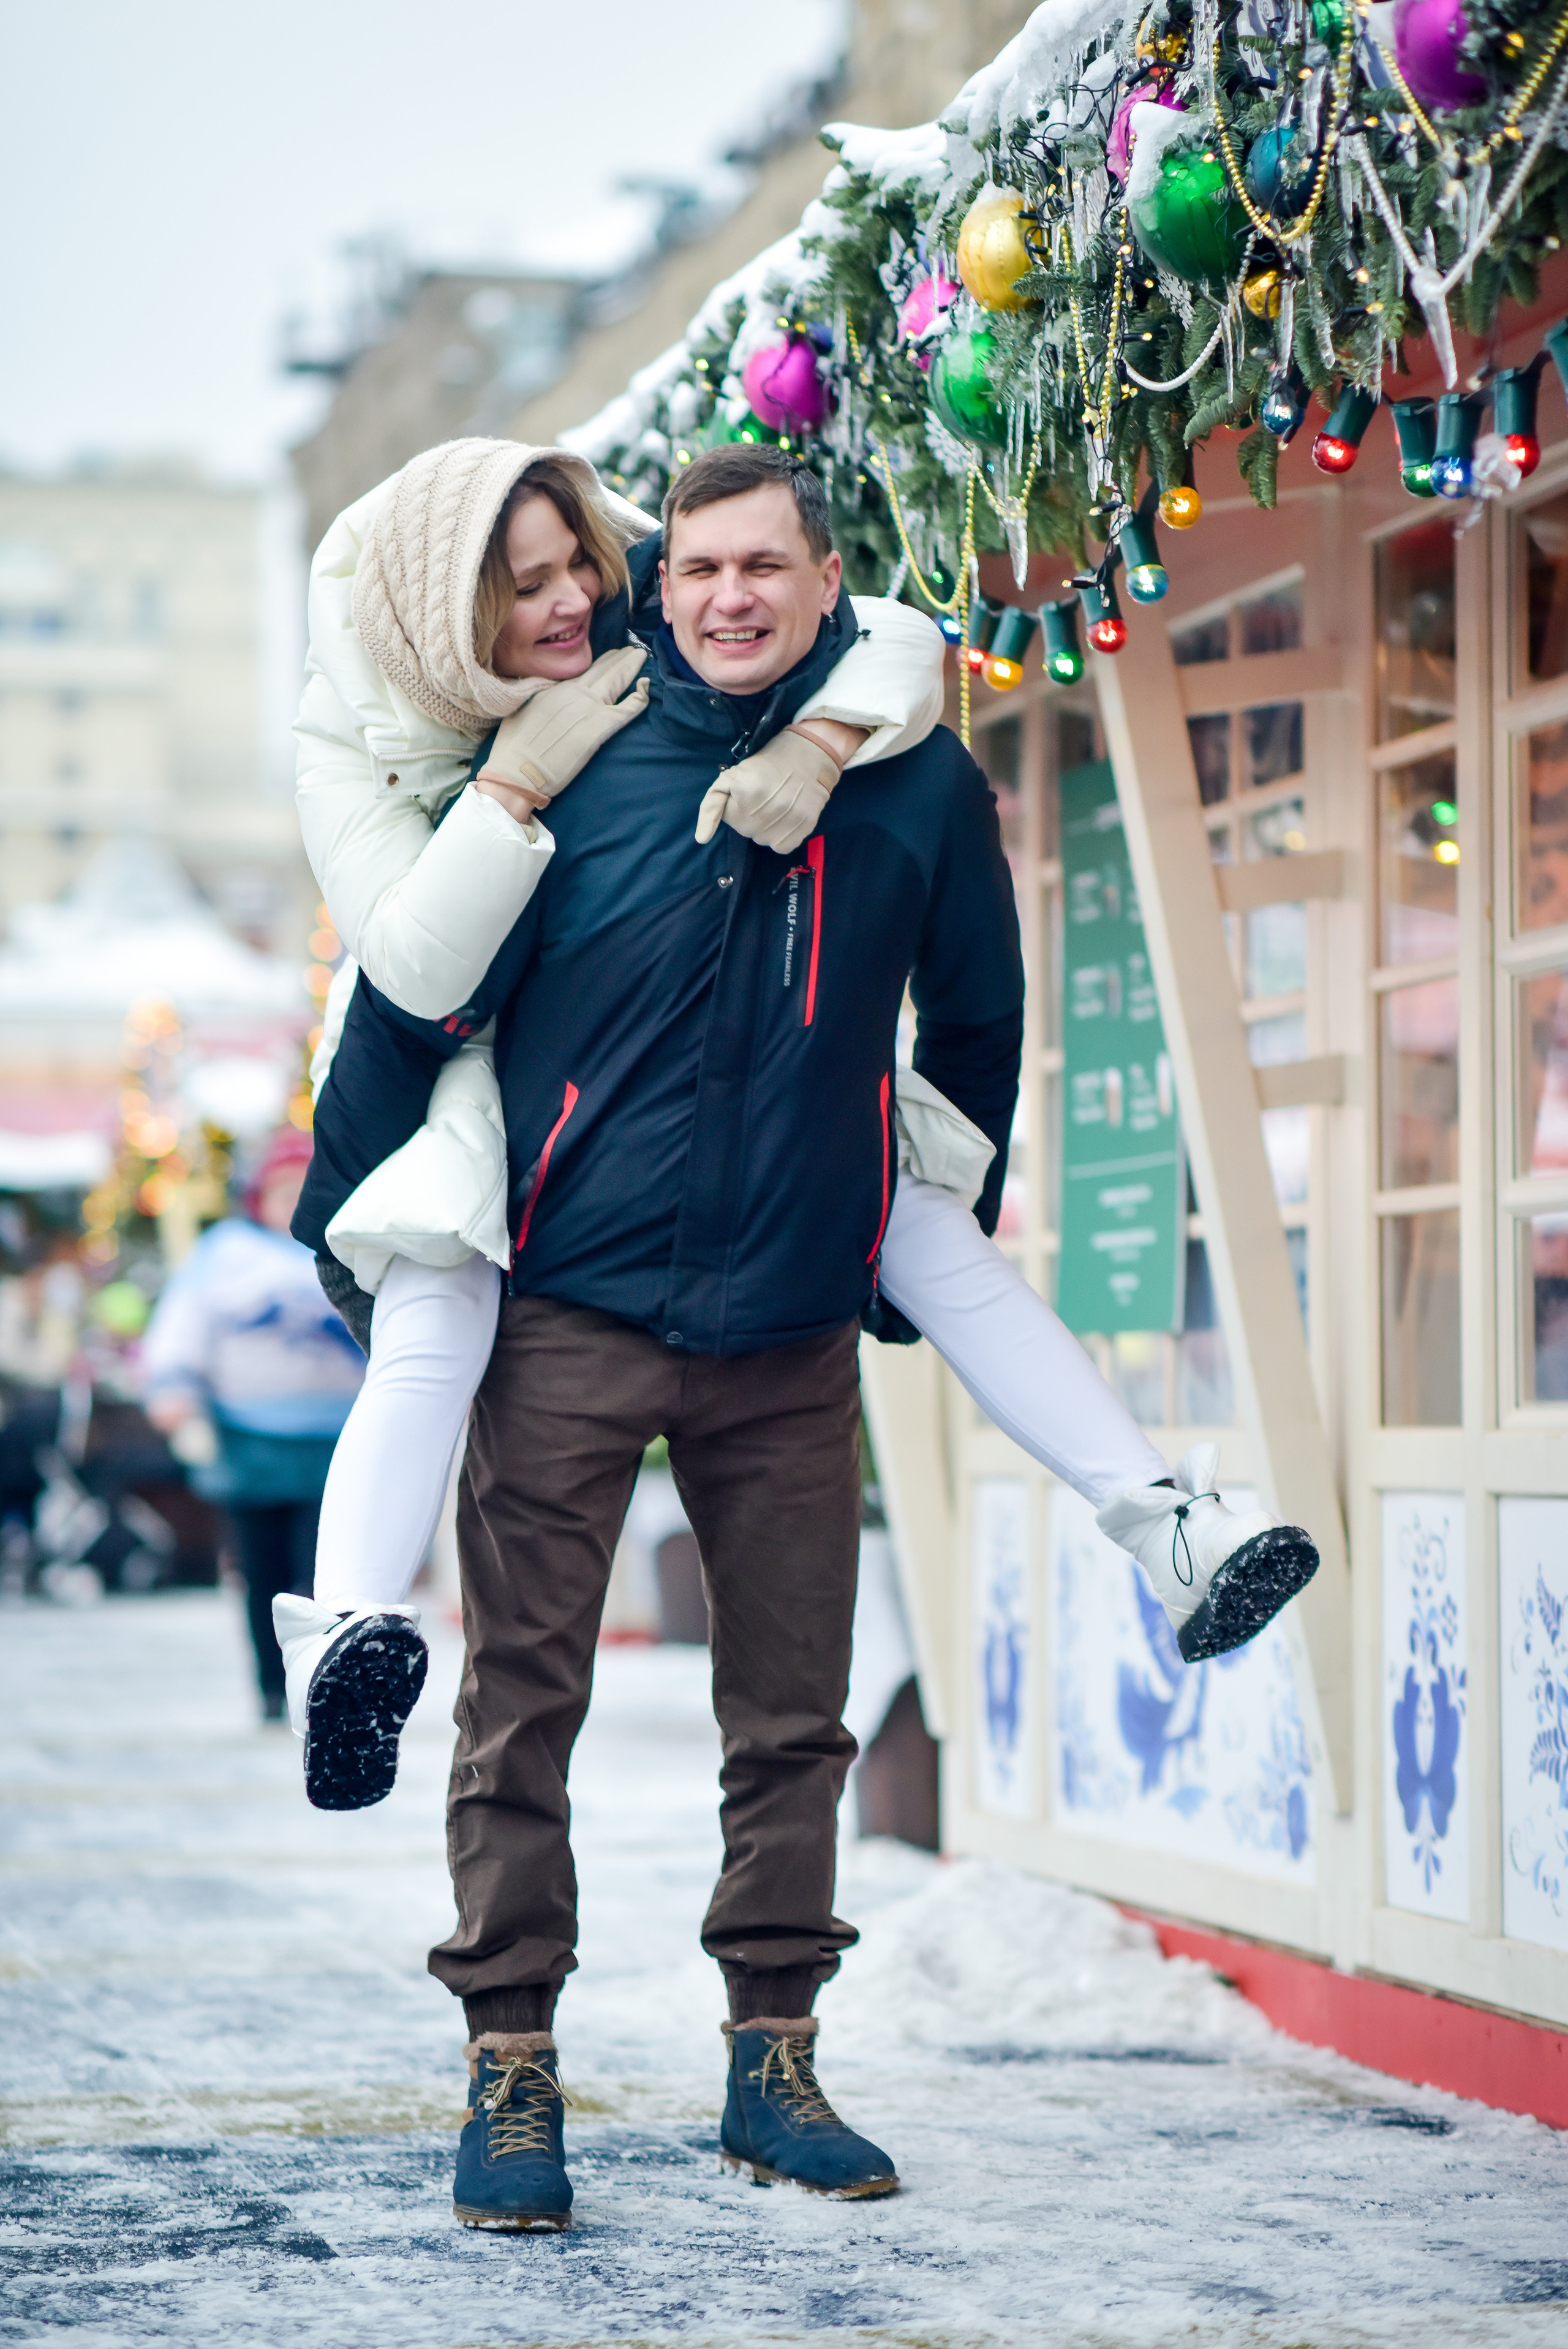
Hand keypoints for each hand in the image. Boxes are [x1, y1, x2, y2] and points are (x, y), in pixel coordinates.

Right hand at [475, 645, 648, 820]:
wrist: (517, 770)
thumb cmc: (514, 748)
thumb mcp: (523, 709)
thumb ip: (541, 696)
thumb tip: (547, 692)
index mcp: (556, 689)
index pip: (585, 672)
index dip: (601, 663)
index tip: (612, 655)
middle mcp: (575, 694)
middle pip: (604, 671)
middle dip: (620, 659)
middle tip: (633, 650)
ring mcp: (588, 709)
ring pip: (616, 681)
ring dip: (630, 667)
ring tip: (641, 657)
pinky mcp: (599, 729)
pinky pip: (625, 709)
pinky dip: (638, 697)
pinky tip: (647, 687)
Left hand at [694, 721, 867, 855]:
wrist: (809, 754)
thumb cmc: (768, 763)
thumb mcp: (734, 773)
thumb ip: (713, 803)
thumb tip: (701, 838)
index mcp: (746, 791)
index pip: (726, 815)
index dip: (734, 802)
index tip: (747, 790)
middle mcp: (767, 809)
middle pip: (744, 829)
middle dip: (747, 815)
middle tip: (762, 797)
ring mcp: (788, 819)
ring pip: (761, 839)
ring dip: (763, 826)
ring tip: (774, 806)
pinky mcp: (804, 827)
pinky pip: (781, 846)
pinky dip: (780, 836)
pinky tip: (785, 818)